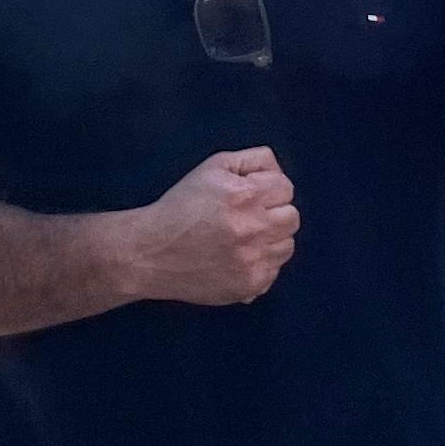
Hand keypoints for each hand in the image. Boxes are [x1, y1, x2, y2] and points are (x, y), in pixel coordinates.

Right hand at [126, 149, 299, 308]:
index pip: (286, 188)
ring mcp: (252, 259)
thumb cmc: (180, 206)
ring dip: (270, 240)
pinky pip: (274, 271)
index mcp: (245, 195)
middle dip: (273, 214)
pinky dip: (260, 265)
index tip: (250, 197)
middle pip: (292, 217)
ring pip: (286, 246)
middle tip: (247, 217)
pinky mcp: (249, 284)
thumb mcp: (213, 167)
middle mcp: (253, 227)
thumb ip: (253, 161)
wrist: (152, 252)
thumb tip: (279, 173)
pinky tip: (237, 259)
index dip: (269, 189)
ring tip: (242, 239)